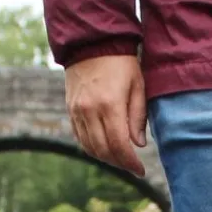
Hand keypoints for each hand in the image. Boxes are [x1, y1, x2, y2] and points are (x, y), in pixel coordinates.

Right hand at [66, 55, 146, 176]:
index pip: (119, 145)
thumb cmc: (121, 62)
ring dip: (106, 158)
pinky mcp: (71, 109)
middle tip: (132, 166)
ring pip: (90, 147)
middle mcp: (90, 110)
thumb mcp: (137, 86)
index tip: (141, 170)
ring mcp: (77, 110)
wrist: (92, 41)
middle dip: (119, 163)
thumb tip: (139, 145)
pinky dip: (92, 147)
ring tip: (120, 158)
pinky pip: (80, 137)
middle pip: (103, 150)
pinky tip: (105, 148)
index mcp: (109, 104)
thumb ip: (138, 117)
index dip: (130, 162)